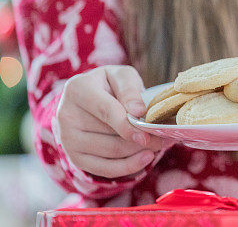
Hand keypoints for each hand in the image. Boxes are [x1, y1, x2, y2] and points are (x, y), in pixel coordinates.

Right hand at [55, 65, 169, 177]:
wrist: (89, 98)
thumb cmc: (110, 84)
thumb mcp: (121, 76)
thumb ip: (129, 90)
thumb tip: (138, 111)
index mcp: (77, 89)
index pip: (106, 111)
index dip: (127, 124)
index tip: (147, 131)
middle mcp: (66, 115)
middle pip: (110, 134)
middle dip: (141, 138)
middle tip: (164, 137)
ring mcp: (67, 139)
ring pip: (110, 152)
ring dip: (138, 151)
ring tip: (159, 144)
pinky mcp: (74, 157)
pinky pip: (103, 169)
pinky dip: (128, 166)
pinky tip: (146, 158)